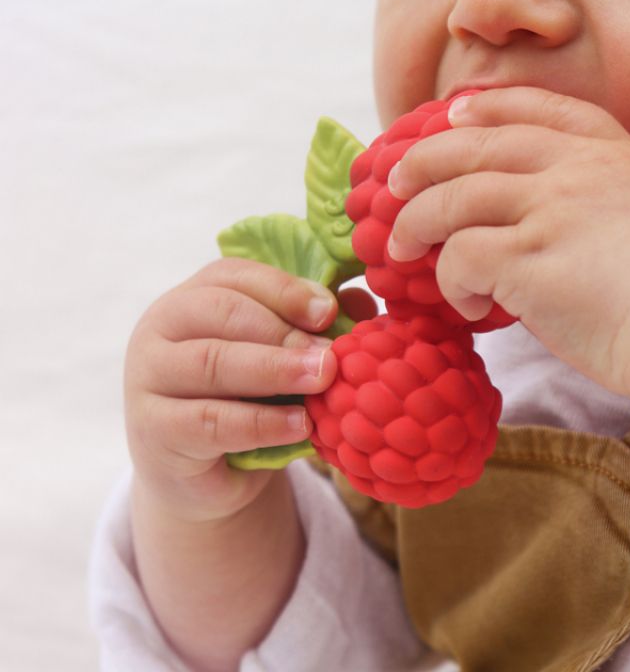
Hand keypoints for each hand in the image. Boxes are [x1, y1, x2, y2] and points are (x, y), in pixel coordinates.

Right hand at [125, 257, 343, 522]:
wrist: (207, 474)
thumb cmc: (249, 399)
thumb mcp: (281, 357)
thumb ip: (314, 324)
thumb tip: (360, 301)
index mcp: (194, 295)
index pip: (234, 275)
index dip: (284, 289)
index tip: (328, 311)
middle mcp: (163, 326)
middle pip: (220, 312)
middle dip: (282, 331)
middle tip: (330, 354)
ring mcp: (149, 377)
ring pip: (211, 362)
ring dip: (274, 370)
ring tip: (322, 380)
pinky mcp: (154, 429)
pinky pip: (209, 421)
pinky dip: (260, 421)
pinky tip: (300, 424)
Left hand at [387, 87, 629, 393]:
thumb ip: (595, 196)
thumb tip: (532, 214)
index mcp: (611, 153)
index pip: (537, 107)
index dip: (486, 106)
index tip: (451, 111)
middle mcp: (577, 169)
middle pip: (477, 144)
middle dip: (424, 159)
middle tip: (394, 182)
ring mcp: (552, 209)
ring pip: (454, 196)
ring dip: (416, 221)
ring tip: (400, 247)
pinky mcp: (528, 257)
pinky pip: (461, 255)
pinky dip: (449, 280)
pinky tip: (465, 304)